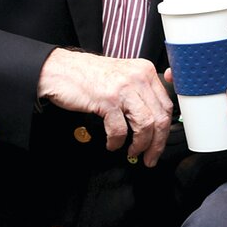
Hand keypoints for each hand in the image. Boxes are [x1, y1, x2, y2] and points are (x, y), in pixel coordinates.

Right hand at [38, 48, 171, 165]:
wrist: (59, 70)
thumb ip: (140, 92)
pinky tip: (112, 144)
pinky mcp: (107, 100)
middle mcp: (139, 77)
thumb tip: (155, 121)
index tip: (161, 142)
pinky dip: (117, 142)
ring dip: (141, 145)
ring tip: (133, 152)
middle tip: (151, 156)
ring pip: (146, 124)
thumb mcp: (123, 77)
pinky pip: (120, 129)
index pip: (167, 105)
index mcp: (145, 71)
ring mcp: (124, 88)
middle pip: (161, 117)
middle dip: (158, 143)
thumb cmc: (88, 76)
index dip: (166, 129)